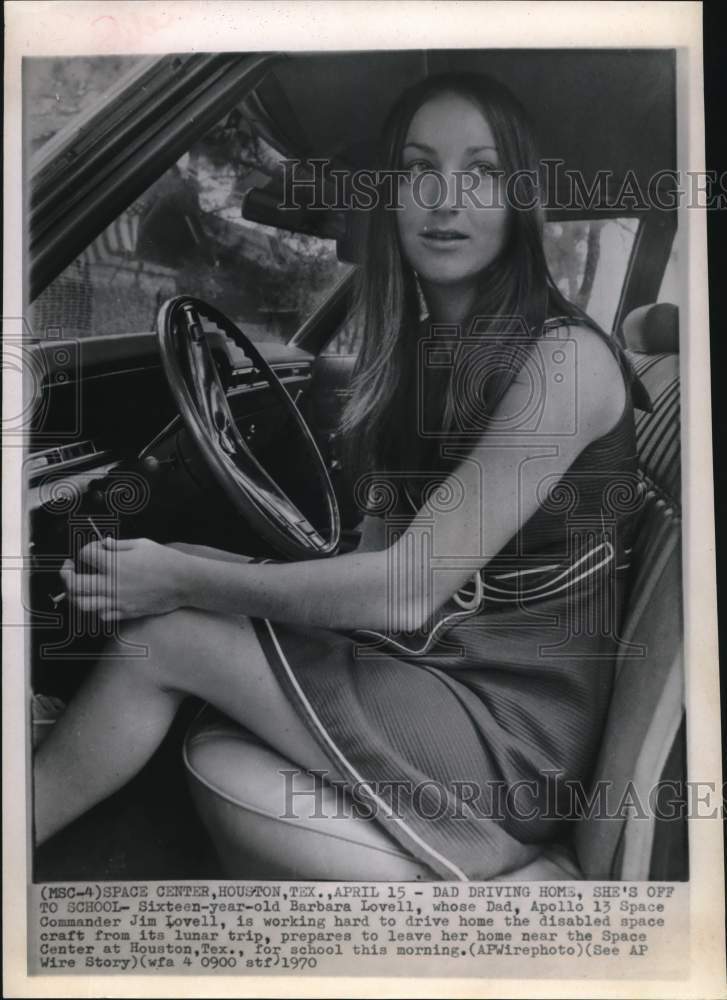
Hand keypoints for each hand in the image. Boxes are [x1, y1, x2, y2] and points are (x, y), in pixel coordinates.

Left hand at [61, 537, 191, 621]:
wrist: (184, 582)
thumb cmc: (165, 559)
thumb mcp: (142, 544)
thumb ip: (118, 545)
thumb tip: (103, 544)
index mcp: (114, 563)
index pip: (85, 555)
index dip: (85, 550)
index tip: (93, 550)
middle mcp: (112, 583)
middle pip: (74, 584)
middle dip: (66, 575)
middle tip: (69, 569)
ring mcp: (117, 600)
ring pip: (82, 604)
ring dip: (75, 595)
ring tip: (78, 588)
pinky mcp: (126, 612)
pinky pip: (101, 615)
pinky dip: (96, 608)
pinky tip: (100, 599)